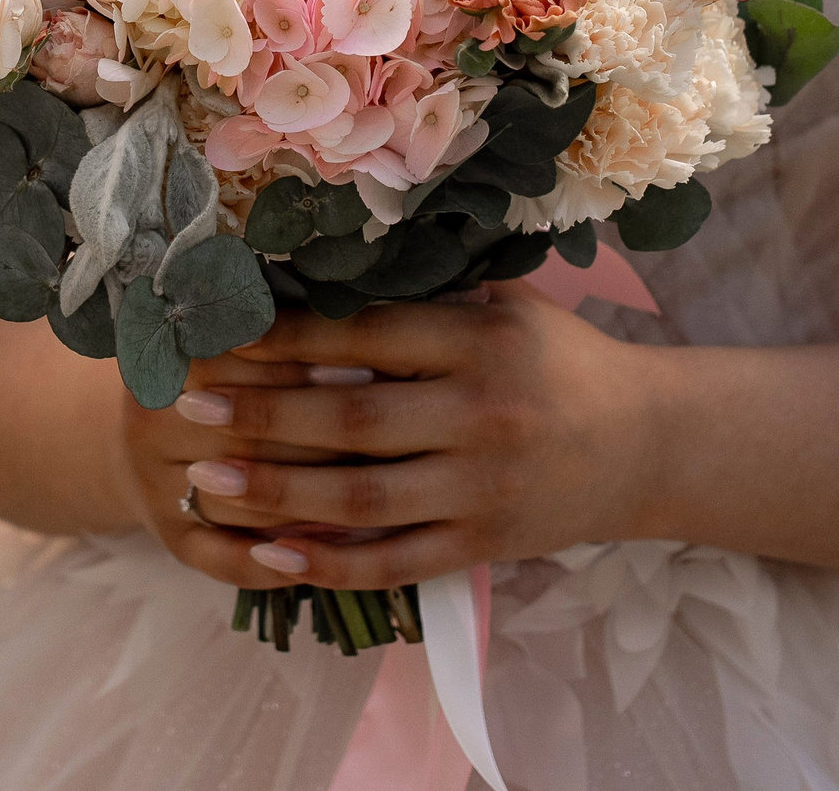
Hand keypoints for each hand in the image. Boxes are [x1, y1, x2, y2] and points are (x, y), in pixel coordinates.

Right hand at [116, 348, 376, 586]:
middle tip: (396, 439)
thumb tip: (366, 335)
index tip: (375, 367)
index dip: (313, 369)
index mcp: (168, 361)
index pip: (248, 367)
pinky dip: (280, 564)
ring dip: (313, 508)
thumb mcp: (238, 340)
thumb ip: (288, 336)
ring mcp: (156, 488)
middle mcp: (149, 425)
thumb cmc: (221, 370)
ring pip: (244, 505)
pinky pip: (228, 561)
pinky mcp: (172, 539)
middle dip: (327, 442)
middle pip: (248, 440)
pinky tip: (333, 556)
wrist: (156, 425)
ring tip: (383, 500)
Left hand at [127, 282, 682, 591]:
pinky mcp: (481, 545)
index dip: (286, 338)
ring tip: (204, 481)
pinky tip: (268, 555)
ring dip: (274, 491)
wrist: (649, 444)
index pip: (366, 337)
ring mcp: (480, 489)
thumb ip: (425, 297)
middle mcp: (480, 416)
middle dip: (260, 416)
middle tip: (188, 409)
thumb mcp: (506, 307)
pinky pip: (392, 562)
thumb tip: (313, 274)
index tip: (220, 335)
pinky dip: (327, 564)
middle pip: (350, 422)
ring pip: (359, 499)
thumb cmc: (559, 361)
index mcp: (480, 342)